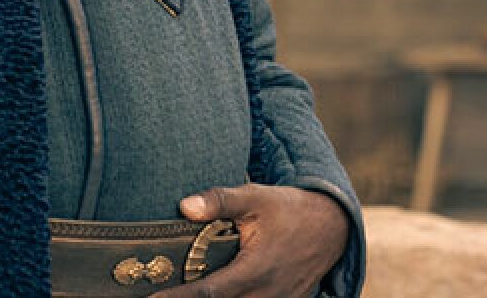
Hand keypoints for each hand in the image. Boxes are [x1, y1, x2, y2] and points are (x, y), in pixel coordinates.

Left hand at [155, 183, 348, 297]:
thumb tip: (184, 206)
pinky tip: (210, 293)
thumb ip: (220, 201)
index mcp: (254, 271)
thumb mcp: (256, 197)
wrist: (331, 228)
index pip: (208, 294)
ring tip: (179, 293)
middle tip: (154, 295)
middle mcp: (264, 295)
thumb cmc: (290, 210)